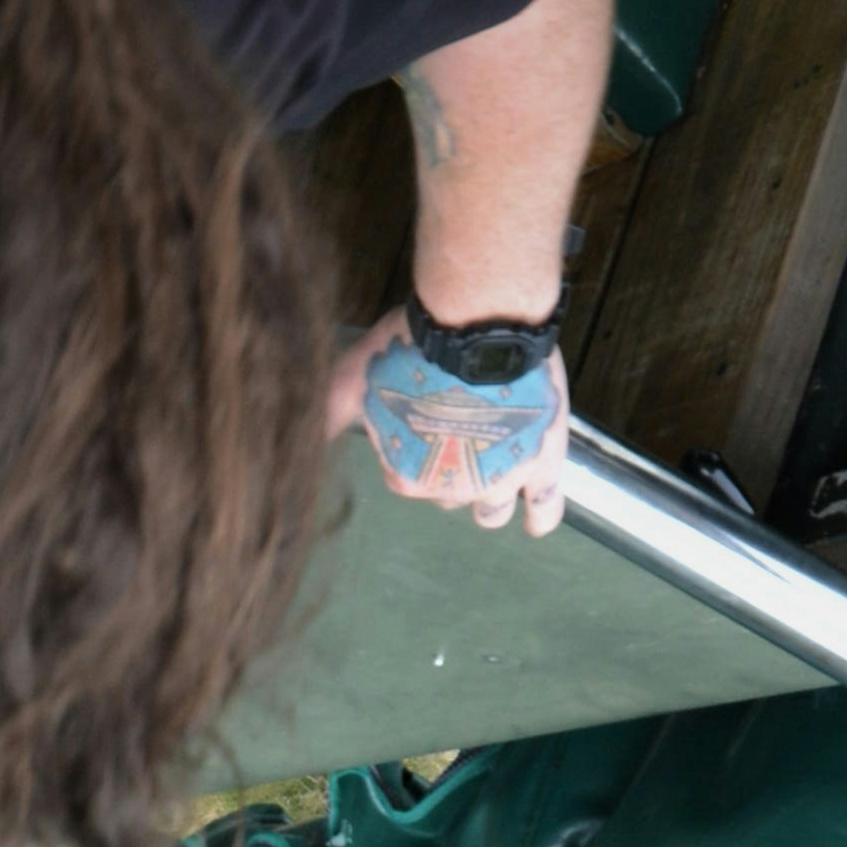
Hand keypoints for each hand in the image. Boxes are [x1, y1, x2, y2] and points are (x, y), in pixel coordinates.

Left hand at [347, 313, 569, 535]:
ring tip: (490, 477)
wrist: (479, 324)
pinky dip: (539, 516)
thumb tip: (301, 432)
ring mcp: (501, 477)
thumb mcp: (358, 377)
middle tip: (453, 436)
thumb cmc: (413, 347)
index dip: (407, 450)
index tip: (415, 421)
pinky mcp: (542, 459)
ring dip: (488, 498)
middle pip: (448, 494)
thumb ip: (332, 409)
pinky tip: (535, 522)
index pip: (403, 479)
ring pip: (492, 507)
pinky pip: (545, 504)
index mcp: (407, 476)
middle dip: (447, 472)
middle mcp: (453, 488)